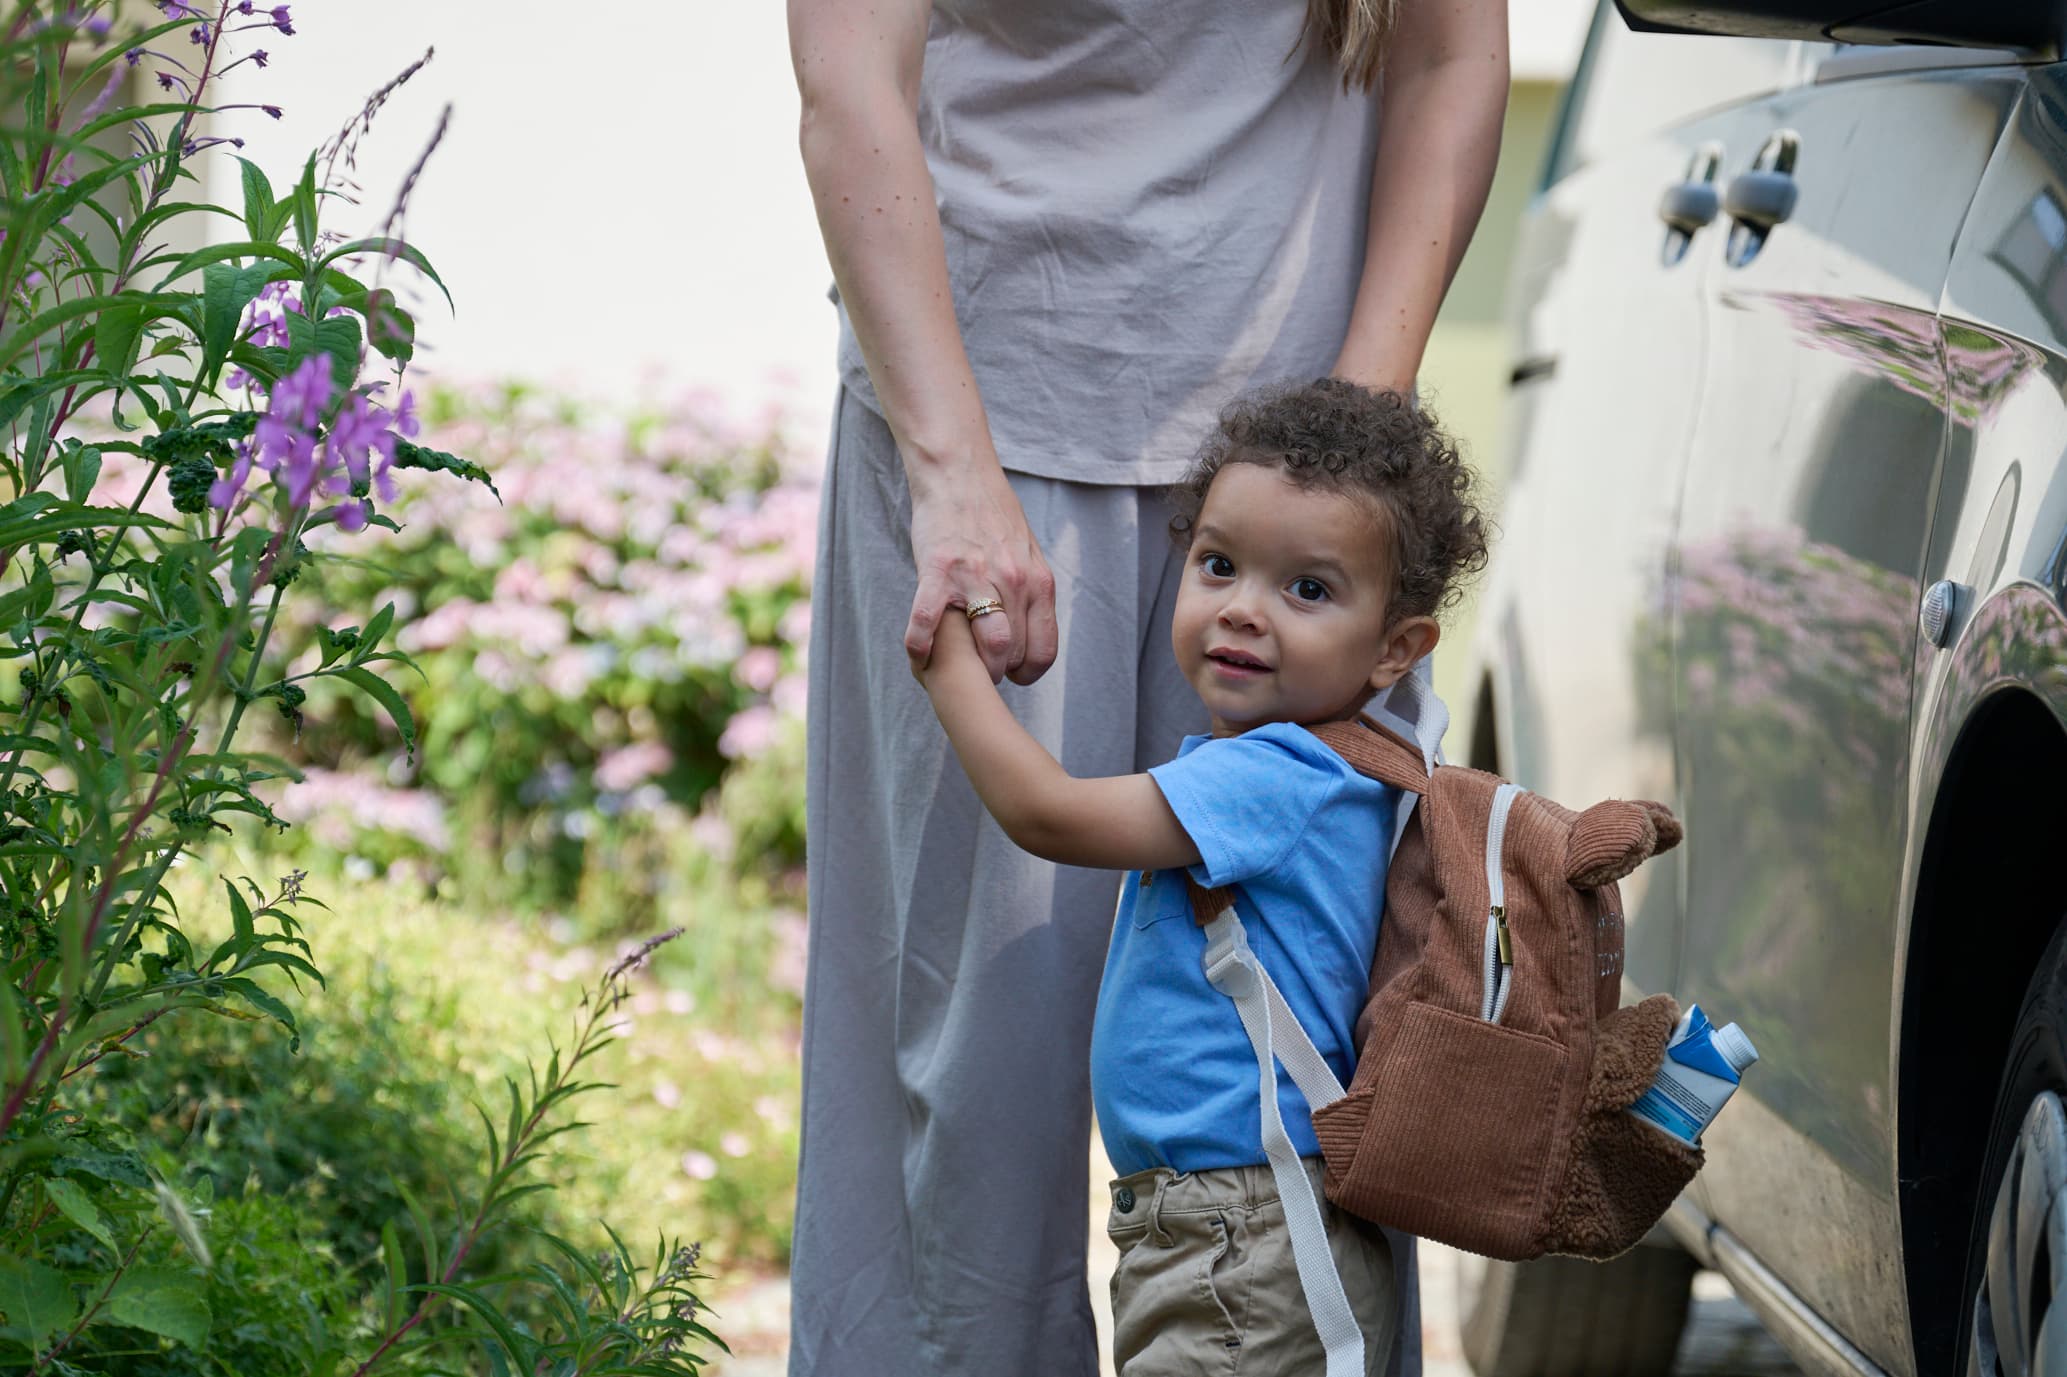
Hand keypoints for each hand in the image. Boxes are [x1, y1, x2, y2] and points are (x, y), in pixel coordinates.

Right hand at [904, 459, 1058, 683]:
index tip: (1012, 674)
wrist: (958, 473)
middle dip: (996, 672)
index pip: (1043, 649)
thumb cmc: (990, 513)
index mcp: (1038, 581)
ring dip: (969, 668)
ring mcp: (976, 576)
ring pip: (986, 646)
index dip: (1027, 672)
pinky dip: (922, 648)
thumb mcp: (1026, 552)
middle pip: (1012, 652)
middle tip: (979, 669)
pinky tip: (919, 656)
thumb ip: (1030, 589)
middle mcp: (1014, 581)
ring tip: (956, 666)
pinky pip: (929, 623)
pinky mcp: (938, 572)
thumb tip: (1030, 628)